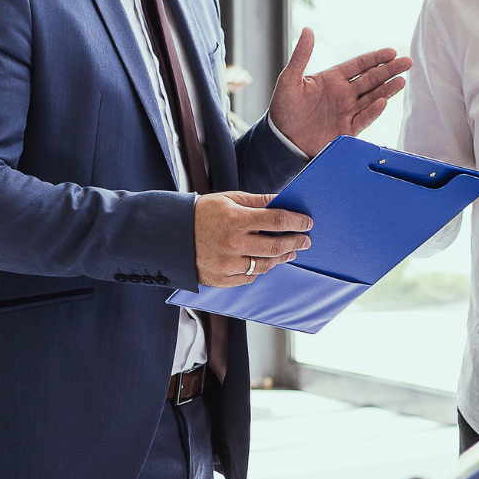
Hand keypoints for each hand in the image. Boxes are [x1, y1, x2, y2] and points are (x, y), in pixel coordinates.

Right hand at [193, 191, 311, 287]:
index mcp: (235, 220)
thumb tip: (283, 201)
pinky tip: (267, 260)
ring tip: (291, 251)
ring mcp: (227, 264)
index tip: (307, 222)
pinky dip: (260, 268)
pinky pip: (250, 277)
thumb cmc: (201, 214)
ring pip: (265, 265)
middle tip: (305, 240)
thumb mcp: (229, 199)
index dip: (296, 221)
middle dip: (295, 242)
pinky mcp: (222, 279)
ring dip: (281, 257)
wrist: (170, 236)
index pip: (277, 220)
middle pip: (276, 246)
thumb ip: (258, 202)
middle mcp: (233, 244)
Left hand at [268, 28, 412, 156]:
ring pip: (372, 98)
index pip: (359, 65)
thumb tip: (307, 30)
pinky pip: (364, 119)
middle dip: (390, 70)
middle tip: (407, 62)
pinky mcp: (347, 130)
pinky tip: (383, 102)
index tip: (391, 52)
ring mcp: (347, 111)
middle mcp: (344, 94)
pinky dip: (373, 111)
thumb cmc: (284, 108)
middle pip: (372, 79)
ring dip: (387, 90)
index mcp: (332, 79)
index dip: (376, 58)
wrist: (281, 139)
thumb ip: (301, 56)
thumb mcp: (290, 79)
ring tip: (401, 80)